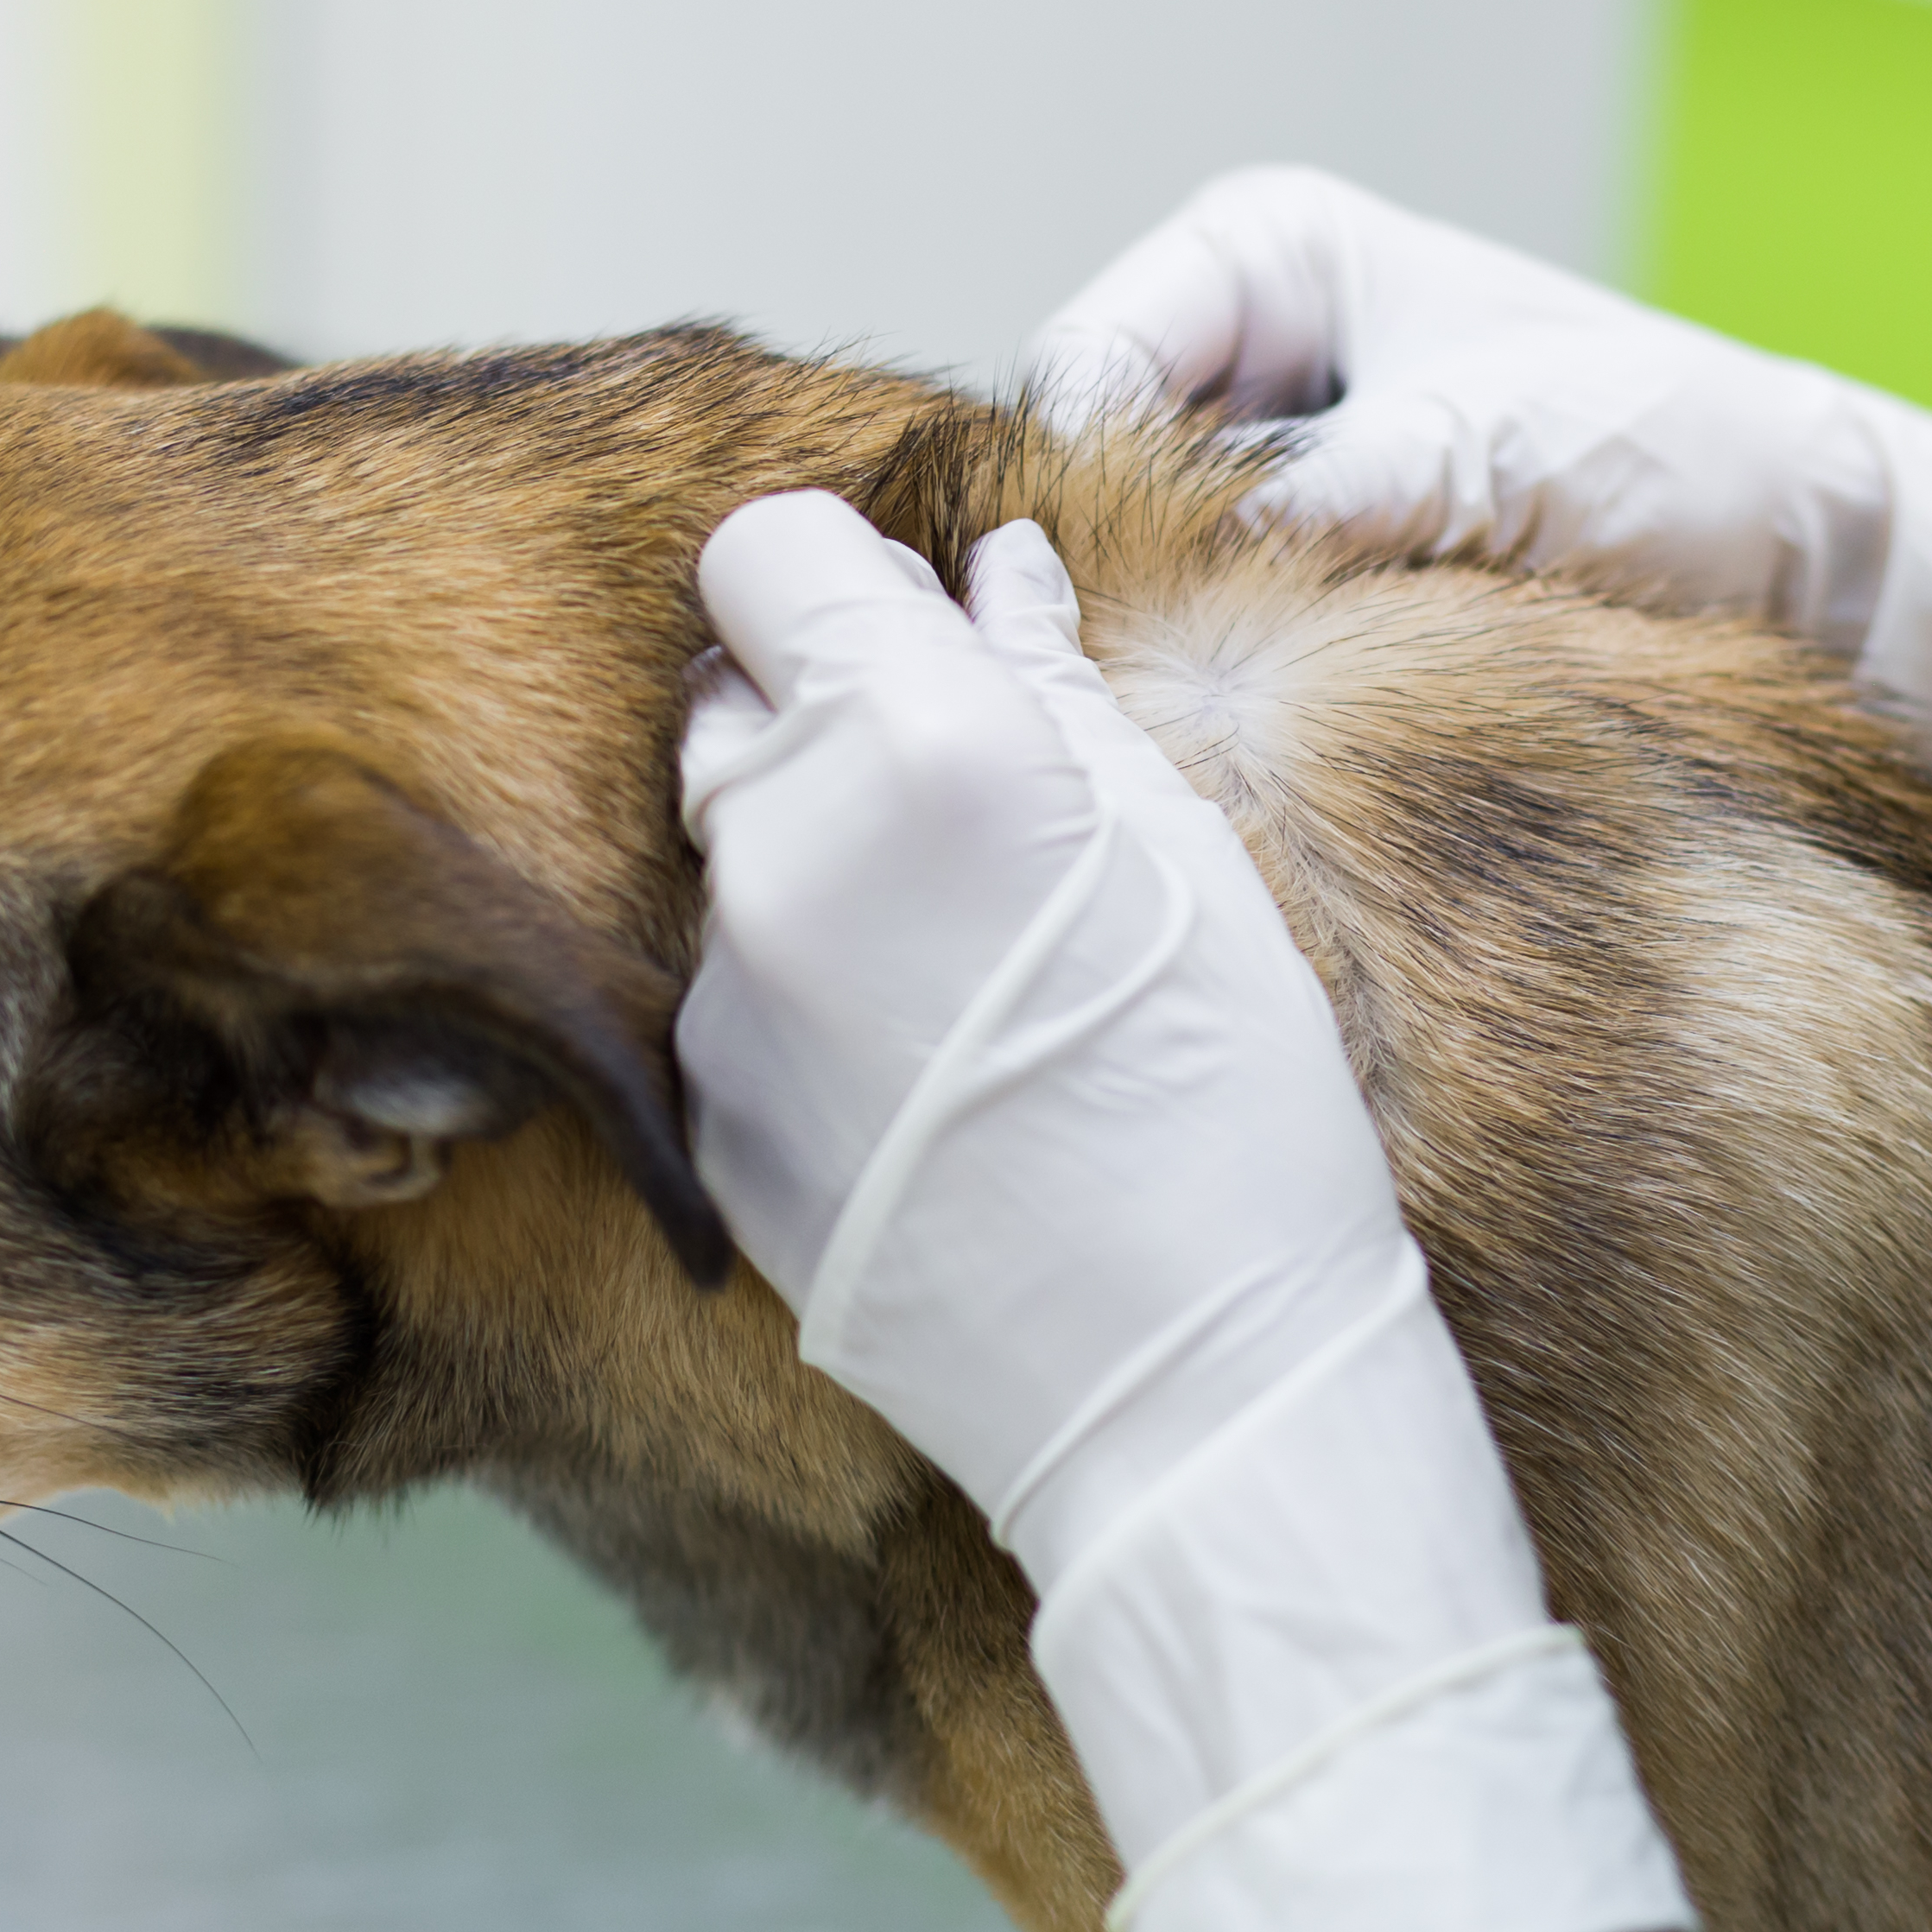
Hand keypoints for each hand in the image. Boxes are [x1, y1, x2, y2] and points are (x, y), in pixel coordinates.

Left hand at [677, 494, 1695, 1931]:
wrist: (1187, 1379)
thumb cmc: (1232, 1097)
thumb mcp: (1179, 851)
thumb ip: (1053, 685)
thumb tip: (989, 567)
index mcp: (919, 744)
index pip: (768, 551)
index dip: (841, 581)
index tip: (910, 632)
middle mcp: (779, 849)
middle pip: (728, 693)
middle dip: (821, 715)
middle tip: (959, 809)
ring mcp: (717, 994)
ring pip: (721, 847)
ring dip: (807, 856)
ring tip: (957, 964)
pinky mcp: (698, 1114)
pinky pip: (719, 992)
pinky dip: (795, 994)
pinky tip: (922, 1073)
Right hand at [1028, 166, 1931, 925]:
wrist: (1815, 554)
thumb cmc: (1684, 446)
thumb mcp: (1508, 445)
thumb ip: (1354, 483)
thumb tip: (1223, 551)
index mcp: (1263, 253)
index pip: (1086, 358)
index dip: (1080, 474)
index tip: (1132, 581)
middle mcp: (1243, 355)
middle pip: (1086, 473)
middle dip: (1123, 567)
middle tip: (1189, 664)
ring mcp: (1266, 475)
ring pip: (1136, 570)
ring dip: (1186, 641)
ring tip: (1254, 701)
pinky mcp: (1304, 581)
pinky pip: (1212, 638)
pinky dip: (1239, 683)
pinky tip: (1288, 728)